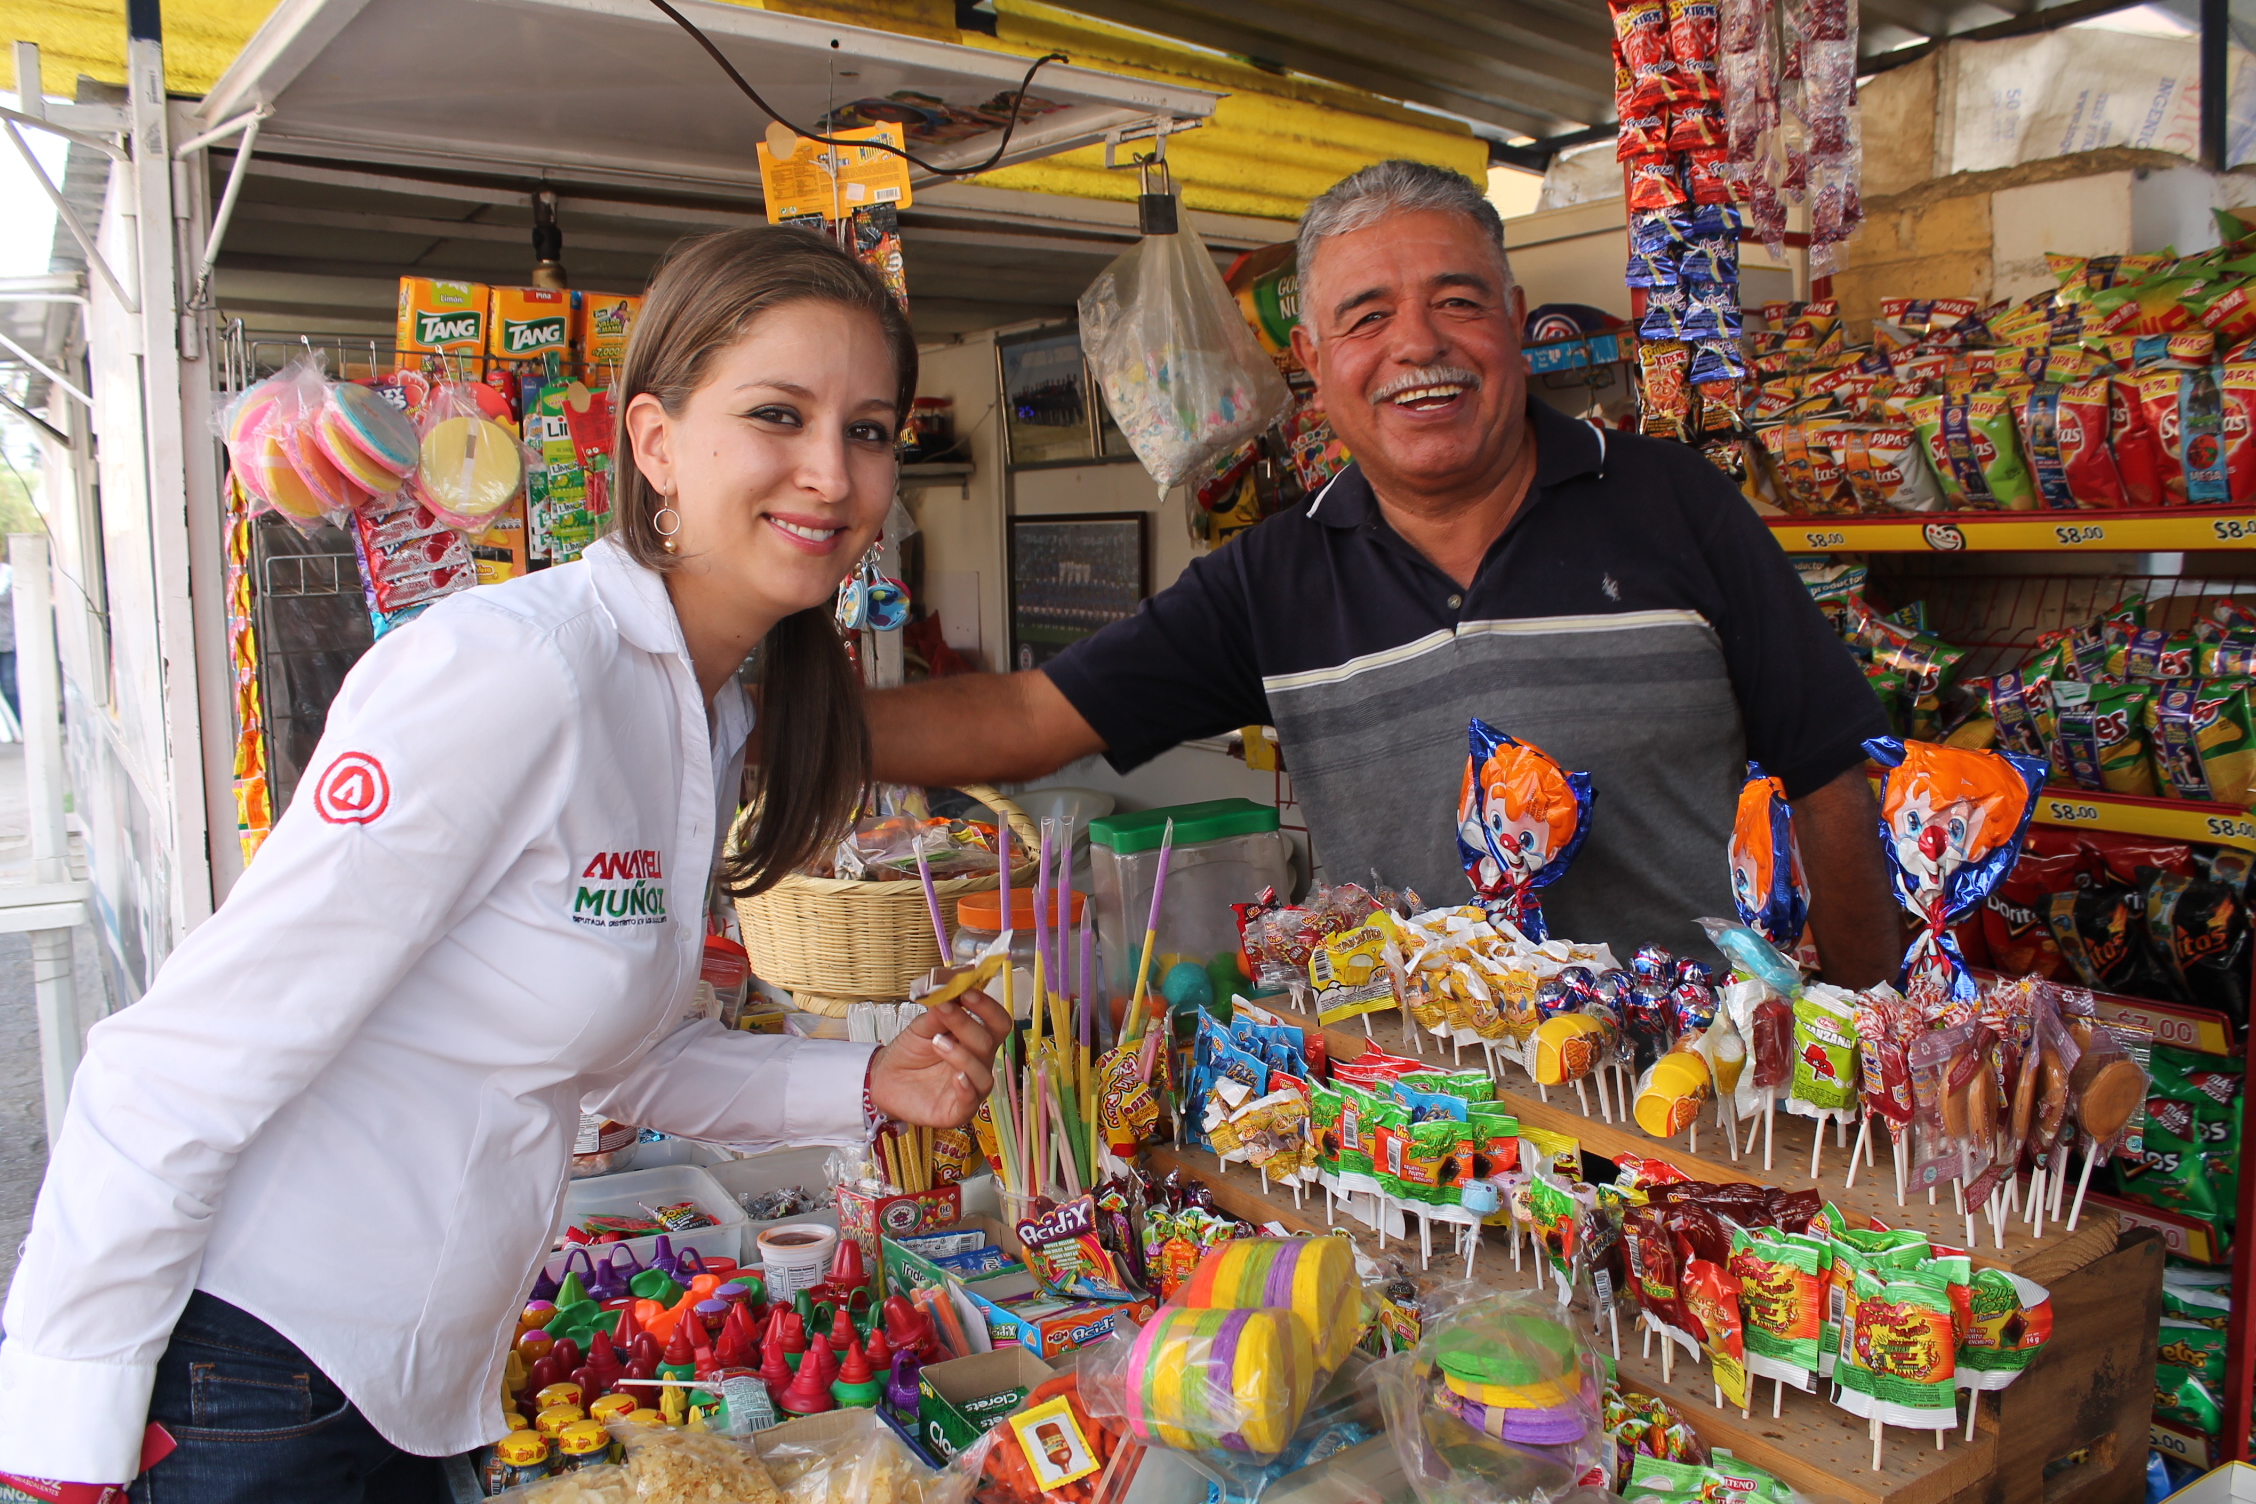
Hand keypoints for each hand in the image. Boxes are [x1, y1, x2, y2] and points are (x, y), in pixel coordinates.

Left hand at [868, 989, 1012, 1127]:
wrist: (884, 1078)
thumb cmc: (910, 1052)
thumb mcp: (922, 1027)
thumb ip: (939, 1012)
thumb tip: (951, 990)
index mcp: (976, 1039)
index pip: (998, 1022)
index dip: (987, 1007)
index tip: (967, 993)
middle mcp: (979, 1063)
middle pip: (989, 1044)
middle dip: (967, 1025)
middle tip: (944, 1010)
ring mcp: (971, 1088)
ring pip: (984, 1075)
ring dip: (962, 1056)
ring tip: (937, 1042)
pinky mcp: (957, 1111)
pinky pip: (970, 1103)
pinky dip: (966, 1089)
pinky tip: (957, 1077)